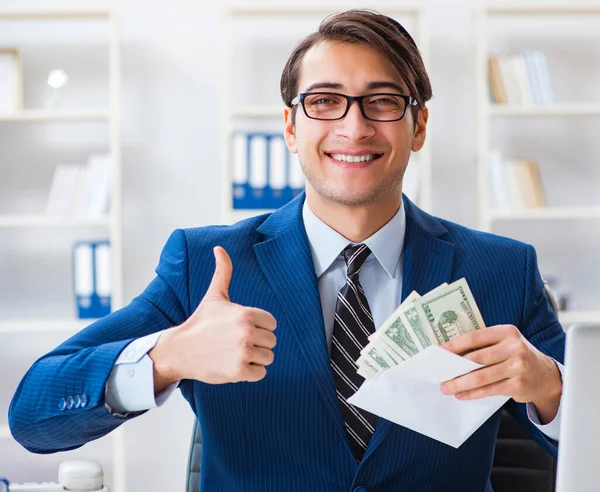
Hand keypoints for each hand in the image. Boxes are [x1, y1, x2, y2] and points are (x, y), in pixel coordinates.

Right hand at [149, 246, 276, 389]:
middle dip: (258, 343)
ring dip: (255, 358)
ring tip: (235, 353)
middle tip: (236, 342)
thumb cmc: (201, 322)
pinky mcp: (239, 371)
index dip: (259, 327)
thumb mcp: (214, 295)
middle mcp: (247, 333)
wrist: (181, 349)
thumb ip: (223, 272)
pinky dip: (251, 372)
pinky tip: (234, 365)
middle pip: (271, 341)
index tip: (241, 328)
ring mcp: (243, 353)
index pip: (272, 323)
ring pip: (268, 358)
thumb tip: (219, 248)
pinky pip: (261, 373)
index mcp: (246, 313)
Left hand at [440, 325, 561, 422]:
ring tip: (447, 387)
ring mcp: (518, 367)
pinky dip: (473, 393)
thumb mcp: (505, 343)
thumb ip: (484, 345)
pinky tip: (462, 395)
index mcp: (507, 332)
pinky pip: (490, 390)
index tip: (439, 351)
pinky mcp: (518, 385)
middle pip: (476, 358)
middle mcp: (514, 347)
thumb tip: (451, 354)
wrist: (546, 376)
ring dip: (461, 383)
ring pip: (481, 376)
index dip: (455, 345)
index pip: (475, 337)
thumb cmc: (517, 356)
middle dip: (454, 367)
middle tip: (439, 373)